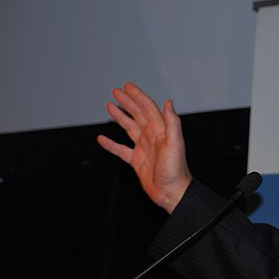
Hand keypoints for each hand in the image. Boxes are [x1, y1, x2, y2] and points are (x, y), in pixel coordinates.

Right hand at [97, 82, 191, 212]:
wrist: (172, 192)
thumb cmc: (176, 170)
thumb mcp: (175, 144)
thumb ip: (172, 123)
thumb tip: (168, 103)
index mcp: (160, 131)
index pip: (148, 108)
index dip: (138, 96)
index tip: (127, 86)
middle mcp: (152, 137)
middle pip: (137, 114)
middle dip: (127, 102)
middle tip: (116, 91)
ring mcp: (144, 148)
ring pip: (129, 128)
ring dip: (119, 117)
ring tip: (109, 106)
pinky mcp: (137, 161)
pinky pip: (121, 150)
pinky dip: (111, 144)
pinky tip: (102, 139)